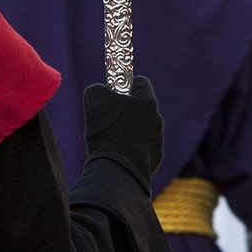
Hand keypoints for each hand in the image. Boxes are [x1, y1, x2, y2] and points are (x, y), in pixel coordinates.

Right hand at [82, 75, 164, 189]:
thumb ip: (98, 88)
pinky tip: (117, 154)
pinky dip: (130, 149)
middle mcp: (157, 119)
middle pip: (140, 107)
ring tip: (110, 139)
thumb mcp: (93, 97)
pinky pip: (141, 148)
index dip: (124, 84)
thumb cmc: (106, 130)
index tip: (111, 92)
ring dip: (127, 130)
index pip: (140, 82)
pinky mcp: (154, 159)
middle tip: (107, 117)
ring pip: (141, 129)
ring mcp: (158, 140)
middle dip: (124, 110)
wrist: (118, 169)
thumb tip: (100, 91)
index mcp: (148, 102)